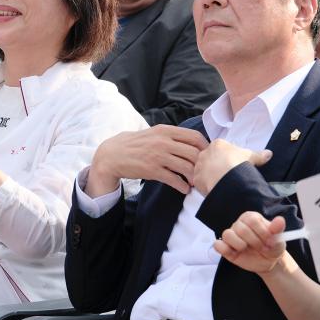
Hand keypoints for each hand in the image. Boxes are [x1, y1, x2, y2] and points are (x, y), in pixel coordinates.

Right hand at [85, 125, 208, 195]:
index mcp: (165, 130)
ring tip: (194, 182)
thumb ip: (170, 136)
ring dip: (194, 177)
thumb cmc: (134, 144)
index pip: (195, 136)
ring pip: (187, 167)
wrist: (112, 154)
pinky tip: (184, 189)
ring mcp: (158, 156)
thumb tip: (191, 142)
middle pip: (194, 153)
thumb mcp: (152, 133)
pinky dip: (183, 186)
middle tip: (203, 172)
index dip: (205, 148)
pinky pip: (174, 179)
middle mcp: (163, 141)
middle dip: (202, 165)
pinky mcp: (152, 170)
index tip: (207, 156)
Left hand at [193, 139, 271, 194]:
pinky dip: (206, 184)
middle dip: (217, 165)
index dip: (228, 157)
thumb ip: (259, 155)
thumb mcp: (251, 157)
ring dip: (210, 174)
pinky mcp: (196, 178)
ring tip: (221, 182)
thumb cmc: (238, 164)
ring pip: (203, 169)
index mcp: (217, 145)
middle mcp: (204, 153)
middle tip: (227, 174)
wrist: (226, 178)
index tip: (234, 164)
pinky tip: (214, 188)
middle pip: (210, 158)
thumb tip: (269, 153)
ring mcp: (198, 165)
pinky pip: (200, 181)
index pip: (221, 149)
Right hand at [214, 212, 286, 274]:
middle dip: (254, 242)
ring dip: (240, 245)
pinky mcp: (225, 247)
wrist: (269, 261)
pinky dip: (224, 249)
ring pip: (227, 234)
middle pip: (241, 229)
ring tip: (248, 250)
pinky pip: (218, 245)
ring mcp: (231, 235)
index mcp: (251, 218)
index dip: (262, 233)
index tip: (270, 242)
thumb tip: (280, 220)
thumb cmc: (272, 246)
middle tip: (262, 248)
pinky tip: (235, 252)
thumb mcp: (279, 239)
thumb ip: (277, 229)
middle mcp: (239, 224)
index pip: (252, 220)